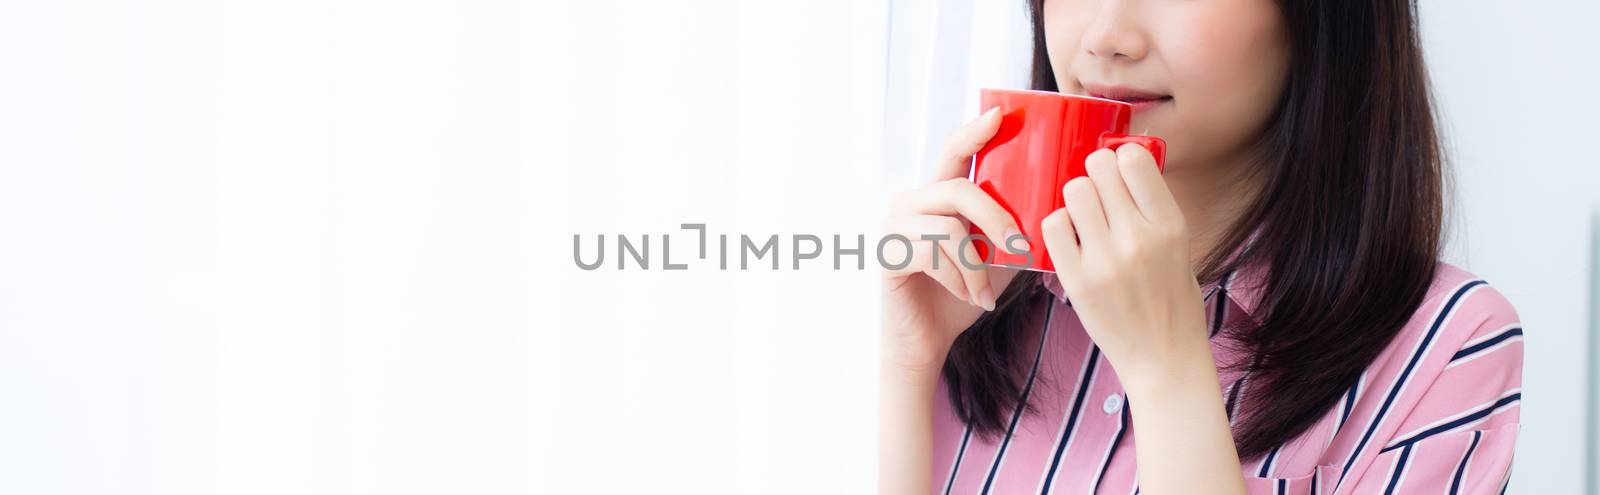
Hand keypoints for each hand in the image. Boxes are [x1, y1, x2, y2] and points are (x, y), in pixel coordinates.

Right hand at [881, 107, 1024, 372]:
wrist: (925, 341)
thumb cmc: (961, 296)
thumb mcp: (996, 256)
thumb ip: (1013, 229)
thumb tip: (1057, 208)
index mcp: (934, 195)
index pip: (953, 151)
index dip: (974, 131)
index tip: (1000, 115)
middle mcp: (908, 202)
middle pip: (959, 189)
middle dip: (997, 219)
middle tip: (1020, 248)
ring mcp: (893, 226)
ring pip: (950, 226)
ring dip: (978, 265)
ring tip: (985, 291)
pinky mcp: (888, 254)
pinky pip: (935, 255)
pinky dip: (961, 280)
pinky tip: (968, 298)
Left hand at [1038, 144, 1209, 384]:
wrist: (1164, 357)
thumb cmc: (1171, 298)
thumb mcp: (1179, 246)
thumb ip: (1152, 208)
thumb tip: (1122, 164)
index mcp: (1170, 225)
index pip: (1134, 160)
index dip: (1121, 158)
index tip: (1118, 171)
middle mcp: (1139, 238)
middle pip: (1098, 168)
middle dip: (1094, 174)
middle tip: (1097, 194)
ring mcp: (1106, 260)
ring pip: (1073, 191)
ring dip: (1075, 198)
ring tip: (1084, 218)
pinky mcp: (1078, 281)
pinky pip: (1053, 226)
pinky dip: (1058, 226)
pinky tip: (1071, 239)